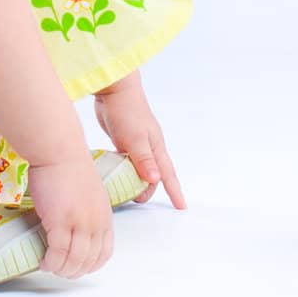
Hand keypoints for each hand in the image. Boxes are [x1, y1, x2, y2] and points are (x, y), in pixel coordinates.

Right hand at [25, 152, 113, 278]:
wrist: (59, 150)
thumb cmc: (68, 166)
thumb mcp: (88, 192)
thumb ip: (86, 211)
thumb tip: (73, 227)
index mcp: (104, 215)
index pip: (104, 252)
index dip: (91, 265)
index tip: (77, 266)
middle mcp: (96, 222)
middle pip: (89, 260)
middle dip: (74, 271)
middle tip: (59, 270)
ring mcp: (79, 222)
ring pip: (74, 260)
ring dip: (62, 270)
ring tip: (50, 267)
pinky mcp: (61, 220)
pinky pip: (58, 252)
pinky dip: (51, 262)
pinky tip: (44, 262)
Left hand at [94, 72, 187, 207]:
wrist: (115, 89)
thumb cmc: (127, 111)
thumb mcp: (135, 138)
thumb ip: (143, 160)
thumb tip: (155, 181)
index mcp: (156, 148)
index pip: (168, 174)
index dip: (175, 191)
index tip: (182, 207)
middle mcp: (149, 147)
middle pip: (153, 175)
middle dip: (148, 190)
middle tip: (136, 201)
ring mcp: (137, 143)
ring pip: (140, 169)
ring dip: (135, 181)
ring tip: (127, 192)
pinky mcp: (124, 139)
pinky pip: (128, 160)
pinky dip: (124, 170)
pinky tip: (116, 174)